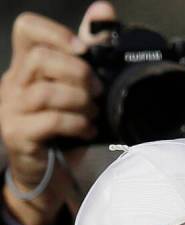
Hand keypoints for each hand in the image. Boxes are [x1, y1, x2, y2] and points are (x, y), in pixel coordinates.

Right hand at [0, 2, 114, 224]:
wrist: (45, 179)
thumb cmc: (62, 135)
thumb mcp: (75, 95)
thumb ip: (86, 57)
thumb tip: (104, 12)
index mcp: (25, 69)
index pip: (25, 29)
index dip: (55, 32)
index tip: (84, 48)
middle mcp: (13, 84)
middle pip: (39, 58)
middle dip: (78, 72)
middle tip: (99, 91)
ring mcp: (11, 110)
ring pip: (46, 90)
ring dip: (80, 101)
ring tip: (94, 114)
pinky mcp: (18, 135)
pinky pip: (50, 120)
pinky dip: (76, 123)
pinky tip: (89, 130)